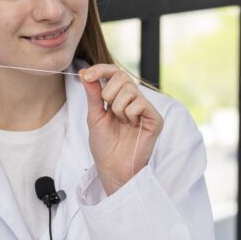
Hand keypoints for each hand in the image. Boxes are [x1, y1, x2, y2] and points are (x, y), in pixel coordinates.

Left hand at [79, 64, 162, 195]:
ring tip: (121, 123)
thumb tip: (85, 71)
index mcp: (120, 98)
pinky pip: (139, 103)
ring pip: (129, 90)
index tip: (86, 75)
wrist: (113, 168)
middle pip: (122, 76)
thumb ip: (93, 94)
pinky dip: (129, 115)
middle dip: (108, 93)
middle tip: (109, 112)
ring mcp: (146, 109)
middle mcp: (135, 100)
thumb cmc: (105, 146)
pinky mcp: (155, 118)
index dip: (101, 70)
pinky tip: (132, 127)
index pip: (114, 73)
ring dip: (117, 108)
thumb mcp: (95, 116)